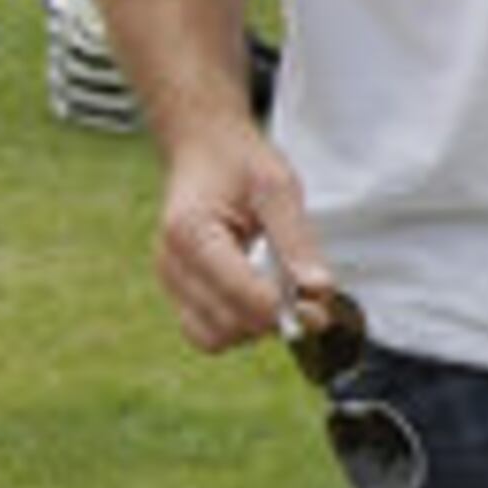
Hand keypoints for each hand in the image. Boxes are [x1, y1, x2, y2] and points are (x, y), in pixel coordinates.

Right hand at [152, 123, 325, 356]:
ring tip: (276, 289)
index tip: (316, 298)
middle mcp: (171, 263)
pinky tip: (257, 293)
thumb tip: (318, 290)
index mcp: (192, 233)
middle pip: (226, 326)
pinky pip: (205, 331)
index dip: (283, 306)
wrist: (203, 149)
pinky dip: (236, 324)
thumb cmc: (240, 163)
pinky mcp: (175, 291)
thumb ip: (297, 241)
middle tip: (301, 293)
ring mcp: (168, 281)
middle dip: (270, 319)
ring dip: (253, 326)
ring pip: (213, 338)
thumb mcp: (279, 188)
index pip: (240, 294)